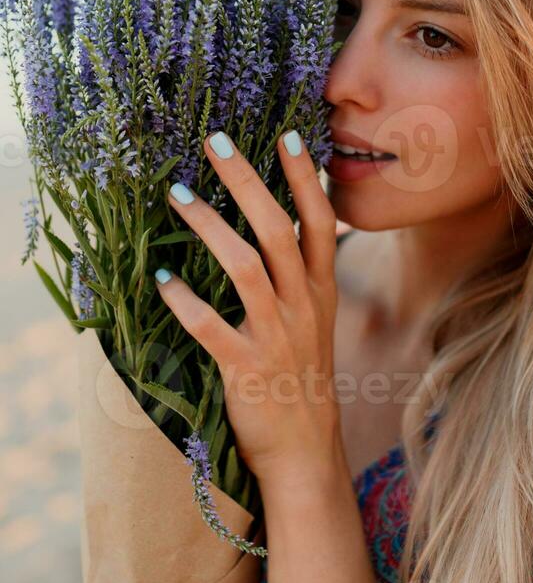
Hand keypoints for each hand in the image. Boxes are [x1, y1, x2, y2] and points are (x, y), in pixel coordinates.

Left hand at [155, 129, 340, 485]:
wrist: (304, 447)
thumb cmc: (302, 374)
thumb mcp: (315, 318)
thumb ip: (301, 274)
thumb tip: (276, 225)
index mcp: (320, 289)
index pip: (319, 221)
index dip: (305, 177)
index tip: (286, 135)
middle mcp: (303, 305)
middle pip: (278, 231)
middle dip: (248, 182)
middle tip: (215, 143)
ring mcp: (277, 336)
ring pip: (246, 268)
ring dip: (209, 228)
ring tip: (177, 195)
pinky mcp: (247, 368)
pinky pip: (212, 329)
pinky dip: (186, 302)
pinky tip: (161, 279)